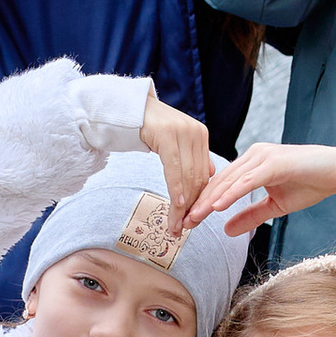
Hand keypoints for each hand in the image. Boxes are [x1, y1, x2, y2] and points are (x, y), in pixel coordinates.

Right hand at [139, 89, 210, 229]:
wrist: (127, 107)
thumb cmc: (148, 127)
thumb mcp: (174, 142)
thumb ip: (191, 157)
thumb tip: (208, 175)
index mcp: (201, 136)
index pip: (204, 175)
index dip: (199, 201)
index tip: (191, 221)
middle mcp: (196, 133)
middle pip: (198, 179)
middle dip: (190, 207)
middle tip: (182, 229)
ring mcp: (183, 132)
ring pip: (187, 177)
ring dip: (181, 205)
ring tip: (175, 225)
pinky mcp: (167, 134)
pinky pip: (174, 168)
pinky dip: (176, 189)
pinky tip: (176, 205)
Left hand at [188, 138, 335, 232]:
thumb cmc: (310, 184)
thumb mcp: (276, 206)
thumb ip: (251, 215)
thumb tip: (227, 231)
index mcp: (251, 163)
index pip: (220, 185)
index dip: (203, 204)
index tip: (188, 222)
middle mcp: (253, 155)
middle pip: (219, 182)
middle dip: (199, 204)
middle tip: (182, 224)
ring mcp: (262, 156)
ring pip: (229, 182)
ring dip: (209, 201)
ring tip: (194, 218)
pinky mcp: (274, 162)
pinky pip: (247, 180)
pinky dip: (231, 193)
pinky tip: (217, 207)